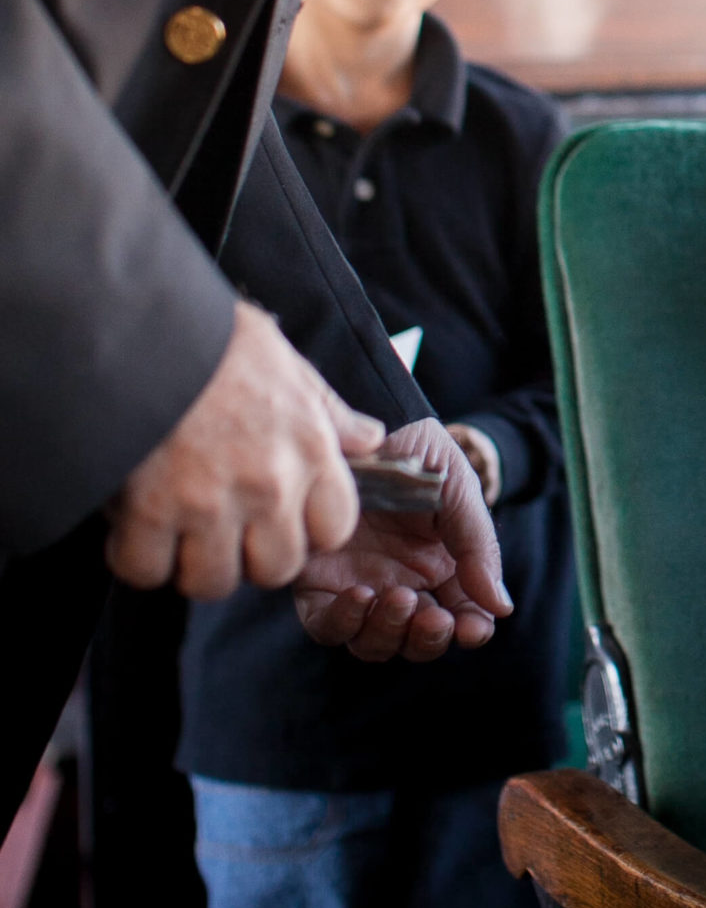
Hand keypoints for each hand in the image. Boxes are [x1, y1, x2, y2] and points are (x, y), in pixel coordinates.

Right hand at [106, 301, 383, 598]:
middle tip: (225, 529)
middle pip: (277, 569)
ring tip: (177, 531)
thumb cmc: (216, 340)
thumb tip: (370, 438)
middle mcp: (269, 485)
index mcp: (309, 448)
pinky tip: (133, 525)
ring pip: (213, 581)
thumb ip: (329, 412)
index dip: (307, 531)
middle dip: (251, 559)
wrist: (143, 325)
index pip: (334, 528)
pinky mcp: (148, 512)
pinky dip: (135, 556)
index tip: (282, 516)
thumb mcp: (287, 365)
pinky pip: (146, 570)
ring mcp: (209, 503)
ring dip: (193, 565)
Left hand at [293, 418, 511, 662]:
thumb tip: (501, 607)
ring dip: (391, 633)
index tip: (473, 627)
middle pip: (415, 641)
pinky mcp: (319, 583)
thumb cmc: (420, 456)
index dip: (469, 630)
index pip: (460, 619)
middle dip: (428, 639)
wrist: (370, 423)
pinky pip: (328, 624)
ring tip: (399, 599)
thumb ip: (479, 549)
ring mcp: (360, 587)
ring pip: (374, 642)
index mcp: (440, 571)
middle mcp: (401, 585)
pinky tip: (360, 595)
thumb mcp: (460, 495)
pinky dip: (345, 623)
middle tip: (434, 617)